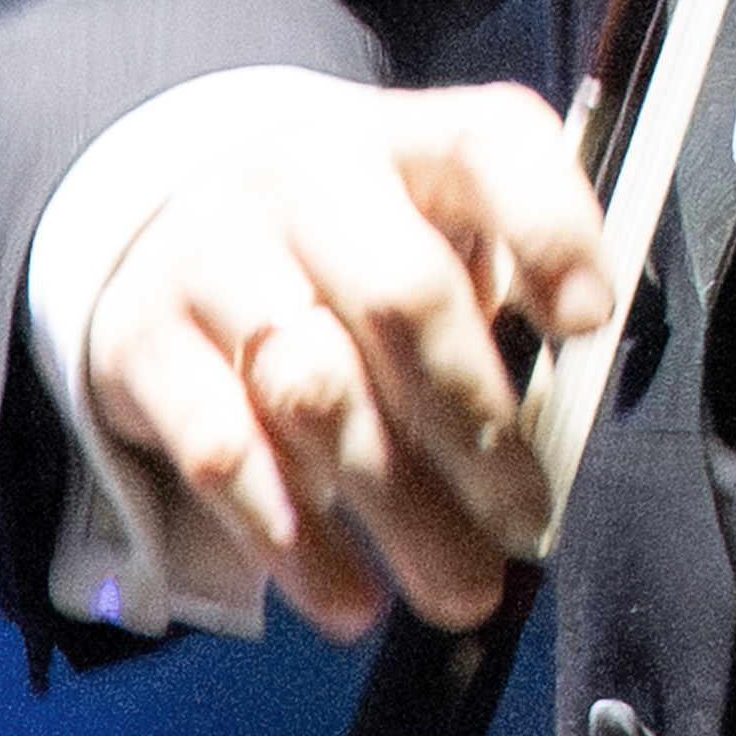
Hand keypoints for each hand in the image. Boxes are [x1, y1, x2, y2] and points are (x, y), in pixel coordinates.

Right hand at [78, 75, 610, 644]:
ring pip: (315, 390)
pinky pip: (224, 453)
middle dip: (475, 424)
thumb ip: (506, 290)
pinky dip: (294, 541)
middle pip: (403, 293)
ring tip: (459, 586)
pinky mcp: (144, 343)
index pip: (489, 146)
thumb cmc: (345, 243)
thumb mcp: (427, 221)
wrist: (173, 220)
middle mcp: (305, 181)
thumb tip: (567, 422)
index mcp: (403, 140)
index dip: (550, 230)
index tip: (591, 321)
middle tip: (525, 521)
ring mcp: (213, 257)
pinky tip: (350, 594)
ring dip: (397, 508)